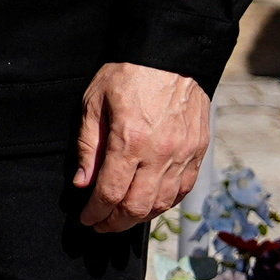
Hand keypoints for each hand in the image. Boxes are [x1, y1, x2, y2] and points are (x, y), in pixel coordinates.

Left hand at [70, 60, 208, 232]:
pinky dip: (166, 203)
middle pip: (137, 207)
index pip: (110, 193)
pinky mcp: (198, 151)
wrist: (172, 54)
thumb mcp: (95, 102)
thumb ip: (88, 145)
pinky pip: (183, 189)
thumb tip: (82, 182)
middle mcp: (160, 153)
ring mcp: (183, 154)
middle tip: (101, 225)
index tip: (86, 218)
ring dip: (140, 217)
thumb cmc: (128, 73)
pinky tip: (152, 203)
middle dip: (115, 223)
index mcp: (130, 141)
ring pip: (163, 203)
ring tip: (123, 217)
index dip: (95, 212)